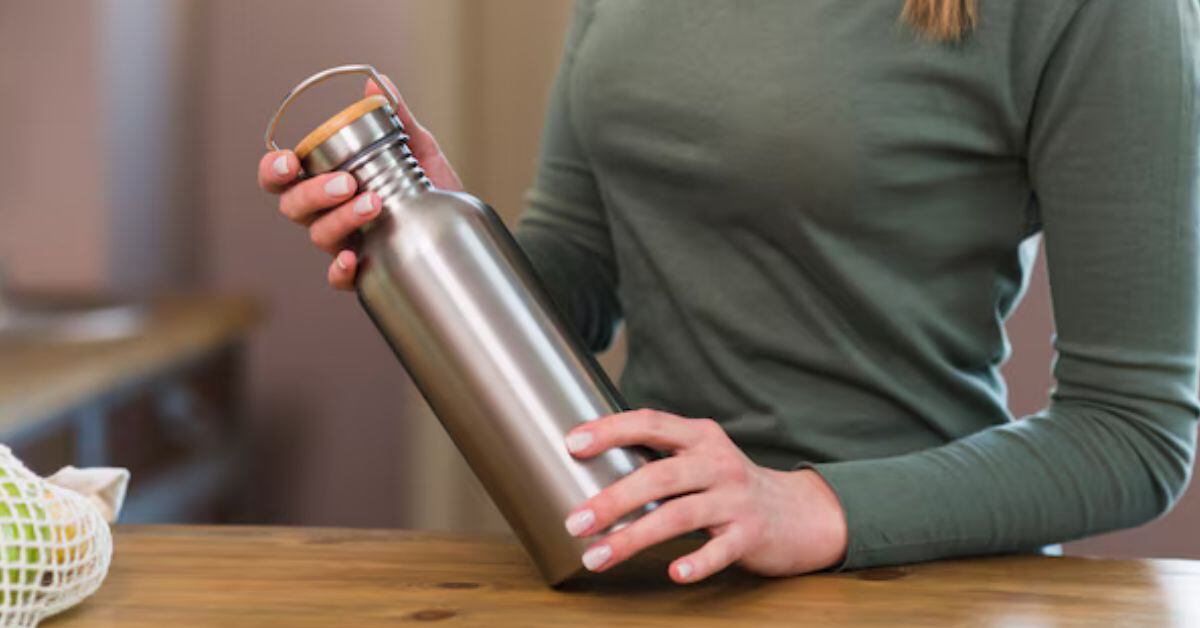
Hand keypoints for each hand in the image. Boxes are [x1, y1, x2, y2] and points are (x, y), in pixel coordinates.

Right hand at [256, 76, 463, 289]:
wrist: (464, 230)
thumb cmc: (431, 189)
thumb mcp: (419, 150)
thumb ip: (397, 118)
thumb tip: (376, 83)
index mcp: (328, 182)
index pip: (282, 178)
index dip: (273, 170)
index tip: (289, 161)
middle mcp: (328, 214)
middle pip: (294, 206)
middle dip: (314, 193)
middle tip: (347, 183)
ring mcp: (344, 244)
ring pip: (318, 236)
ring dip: (340, 219)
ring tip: (374, 203)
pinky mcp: (364, 273)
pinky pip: (338, 279)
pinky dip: (341, 270)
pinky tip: (355, 258)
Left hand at [563, 410, 847, 582]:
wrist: (796, 512)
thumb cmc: (730, 485)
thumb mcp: (701, 458)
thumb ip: (659, 457)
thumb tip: (591, 464)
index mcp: (700, 436)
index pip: (650, 423)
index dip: (610, 430)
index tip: (572, 444)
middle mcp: (717, 462)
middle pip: (659, 476)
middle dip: (613, 499)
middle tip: (576, 522)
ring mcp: (736, 498)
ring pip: (679, 515)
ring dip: (634, 538)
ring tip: (597, 556)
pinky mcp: (751, 534)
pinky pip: (720, 550)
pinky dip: (697, 562)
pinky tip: (674, 573)